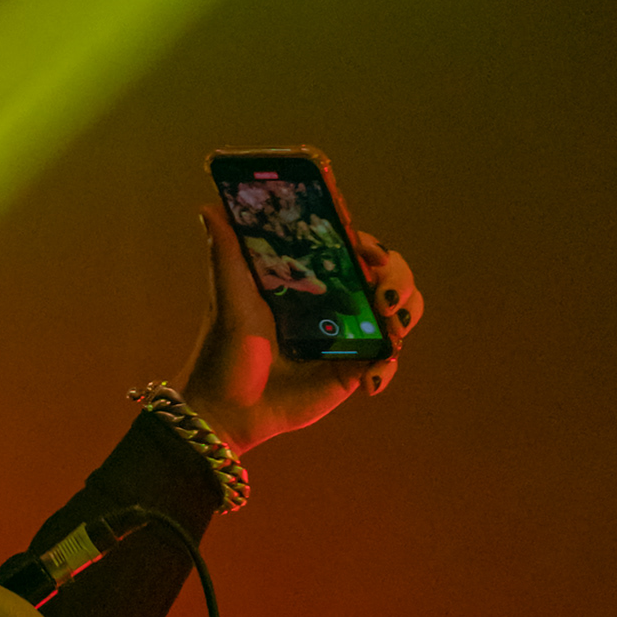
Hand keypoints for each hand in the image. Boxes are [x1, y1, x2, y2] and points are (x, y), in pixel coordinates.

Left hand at [184, 196, 426, 444]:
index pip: (354, 247)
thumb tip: (210, 206)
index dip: (371, 245)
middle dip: (399, 279)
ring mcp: (348, 335)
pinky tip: (370, 380)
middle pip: (388, 273)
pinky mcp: (352, 370)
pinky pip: (386, 360)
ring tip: (391, 332)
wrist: (227, 410)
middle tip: (385, 299)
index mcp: (311, 276)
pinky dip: (387, 366)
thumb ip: (226, 253)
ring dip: (406, 313)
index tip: (373, 255)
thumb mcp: (228, 297)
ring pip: (398, 311)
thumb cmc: (224, 351)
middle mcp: (335, 299)